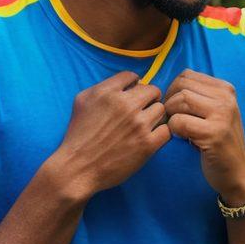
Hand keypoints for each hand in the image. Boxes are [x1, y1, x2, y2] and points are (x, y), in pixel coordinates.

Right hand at [49, 71, 170, 199]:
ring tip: (144, 125)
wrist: (77, 168)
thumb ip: (102, 86)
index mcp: (108, 92)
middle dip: (147, 98)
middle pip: (153, 90)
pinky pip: (167, 130)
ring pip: (161, 109)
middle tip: (140, 110)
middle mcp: (126, 105)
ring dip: (154, 116)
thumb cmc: (77, 135)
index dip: (133, 85)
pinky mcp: (148, 144)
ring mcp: (139, 125)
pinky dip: (161, 133)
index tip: (130, 95)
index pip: (133, 76)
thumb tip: (126, 83)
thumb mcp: (82, 101)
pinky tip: (150, 137)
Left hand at [164, 70, 244, 205]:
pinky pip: (179, 122)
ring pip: (180, 101)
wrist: (237, 173)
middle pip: (182, 86)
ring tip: (177, 129)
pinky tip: (182, 138)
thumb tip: (166, 88)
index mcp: (226, 89)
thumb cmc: (219, 142)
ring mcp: (222, 115)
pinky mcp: (213, 133)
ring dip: (171, 116)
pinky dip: (173, 130)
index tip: (173, 107)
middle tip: (170, 119)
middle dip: (168, 102)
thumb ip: (198, 96)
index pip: (186, 75)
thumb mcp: (215, 112)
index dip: (172, 90)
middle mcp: (226, 99)